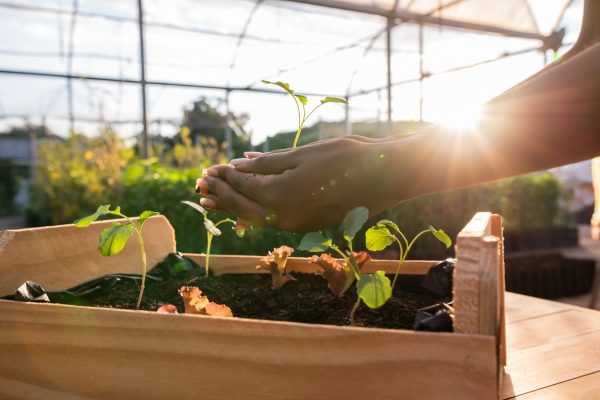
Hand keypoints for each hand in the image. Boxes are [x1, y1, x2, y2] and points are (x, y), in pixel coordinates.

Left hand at [196, 136, 401, 231]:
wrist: (384, 177)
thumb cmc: (346, 158)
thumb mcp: (302, 154)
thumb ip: (267, 163)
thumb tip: (238, 165)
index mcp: (280, 195)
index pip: (242, 185)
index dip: (223, 176)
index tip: (208, 169)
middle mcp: (284, 217)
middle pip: (243, 206)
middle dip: (221, 194)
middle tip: (200, 185)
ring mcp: (297, 225)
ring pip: (256, 218)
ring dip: (233, 207)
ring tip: (212, 200)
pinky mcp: (309, 226)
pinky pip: (272, 222)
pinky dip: (254, 214)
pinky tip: (245, 211)